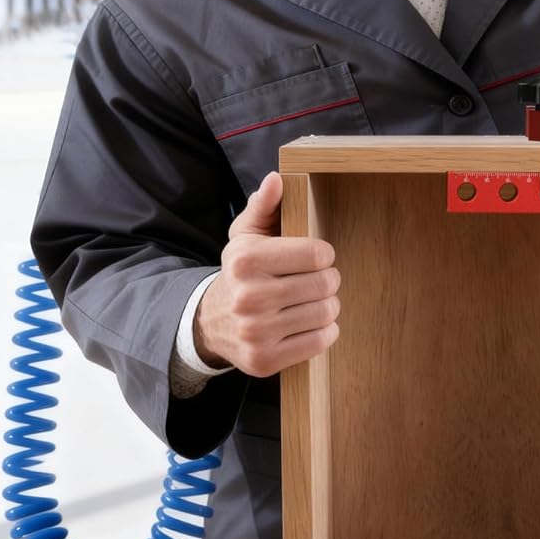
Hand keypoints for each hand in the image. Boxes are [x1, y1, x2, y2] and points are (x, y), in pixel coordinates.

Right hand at [193, 171, 340, 376]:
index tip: (316, 258)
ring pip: (326, 313)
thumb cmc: (240, 273)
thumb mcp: (245, 236)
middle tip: (318, 281)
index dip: (324, 255)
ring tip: (313, 301)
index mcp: (246, 260)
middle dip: (328, 281)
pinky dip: (324, 331)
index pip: (318, 254)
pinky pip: (320, 342)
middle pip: (325, 284)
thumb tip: (277, 179)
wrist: (211, 322)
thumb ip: (264, 205)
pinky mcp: (264, 359)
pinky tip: (310, 323)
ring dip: (328, 306)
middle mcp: (249, 296)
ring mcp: (255, 332)